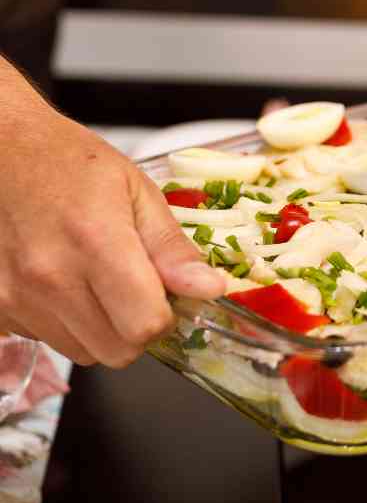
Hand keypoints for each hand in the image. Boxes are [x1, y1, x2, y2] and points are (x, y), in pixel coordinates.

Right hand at [0, 102, 224, 367]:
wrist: (0, 150)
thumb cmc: (68, 162)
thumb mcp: (136, 192)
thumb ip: (172, 248)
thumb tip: (209, 289)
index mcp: (95, 242)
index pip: (145, 325)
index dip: (165, 318)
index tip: (164, 297)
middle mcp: (50, 277)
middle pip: (118, 351)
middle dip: (136, 329)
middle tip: (134, 291)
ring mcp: (16, 296)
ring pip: (84, 353)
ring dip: (101, 330)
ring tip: (94, 282)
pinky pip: (48, 340)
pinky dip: (64, 323)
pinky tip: (62, 284)